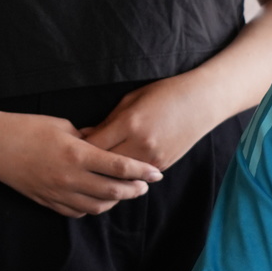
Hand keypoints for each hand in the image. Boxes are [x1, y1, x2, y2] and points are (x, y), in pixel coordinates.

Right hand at [0, 110, 161, 216]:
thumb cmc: (26, 127)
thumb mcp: (62, 125)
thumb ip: (88, 138)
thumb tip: (106, 144)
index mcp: (76, 154)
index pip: (119, 167)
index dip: (141, 171)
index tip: (156, 173)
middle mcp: (69, 178)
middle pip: (113, 192)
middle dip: (134, 190)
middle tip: (145, 185)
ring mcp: (57, 193)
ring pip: (96, 206)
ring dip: (115, 201)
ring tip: (125, 192)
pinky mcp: (46, 201)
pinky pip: (76, 211)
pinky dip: (92, 207)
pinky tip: (98, 200)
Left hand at [83, 72, 219, 170]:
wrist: (202, 101)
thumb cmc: (165, 93)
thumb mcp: (131, 100)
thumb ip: (107, 121)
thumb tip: (84, 138)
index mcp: (129, 123)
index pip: (93, 146)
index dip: (78, 150)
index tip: (69, 150)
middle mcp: (141, 144)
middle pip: (103, 166)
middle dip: (89, 166)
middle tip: (75, 166)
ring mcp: (153, 158)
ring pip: (120, 177)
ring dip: (106, 176)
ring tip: (91, 174)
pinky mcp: (163, 165)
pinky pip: (137, 177)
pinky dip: (125, 176)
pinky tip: (114, 175)